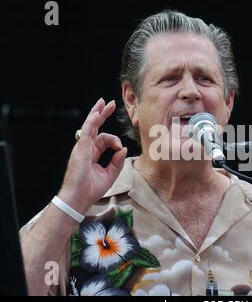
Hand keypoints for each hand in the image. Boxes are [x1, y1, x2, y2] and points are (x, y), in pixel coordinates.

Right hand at [58, 98, 127, 213]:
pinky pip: (86, 132)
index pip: (103, 139)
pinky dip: (91, 122)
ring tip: (103, 102)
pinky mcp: (80, 150)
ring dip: (97, 113)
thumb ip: (117, 162)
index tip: (121, 147)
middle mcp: (85, 149)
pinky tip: (97, 114)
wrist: (78, 199)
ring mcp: (81, 148)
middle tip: (109, 103)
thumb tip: (124, 148)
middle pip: (94, 127)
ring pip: (89, 126)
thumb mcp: (110, 175)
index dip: (114, 140)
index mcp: (92, 154)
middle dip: (102, 114)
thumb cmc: (90, 190)